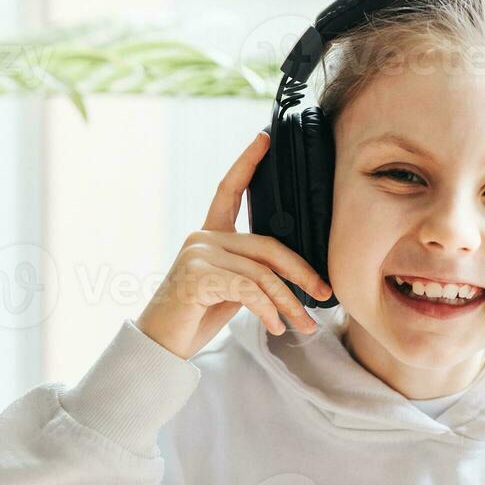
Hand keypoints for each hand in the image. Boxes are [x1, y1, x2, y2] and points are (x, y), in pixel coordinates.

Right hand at [136, 131, 333, 360]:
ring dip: (288, 303)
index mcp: (209, 234)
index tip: (264, 138)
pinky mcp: (197, 276)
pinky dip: (268, 310)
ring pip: (262, 273)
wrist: (160, 346)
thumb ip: (252, 272)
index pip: (229, 191)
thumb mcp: (230, 289)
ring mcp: (198, 254)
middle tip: (324, 293)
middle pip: (267, 246)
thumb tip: (298, 278)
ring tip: (304, 325)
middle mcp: (202, 237)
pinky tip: (275, 327)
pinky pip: (248, 289)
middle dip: (301, 272)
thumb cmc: (196, 317)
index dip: (247, 163)